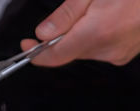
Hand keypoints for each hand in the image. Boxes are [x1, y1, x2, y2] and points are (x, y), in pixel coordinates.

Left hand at [21, 0, 139, 66]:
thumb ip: (65, 16)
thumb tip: (43, 34)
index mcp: (97, 33)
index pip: (55, 56)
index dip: (36, 54)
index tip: (26, 47)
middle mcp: (109, 50)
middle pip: (69, 52)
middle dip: (60, 38)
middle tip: (66, 17)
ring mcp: (119, 54)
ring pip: (83, 50)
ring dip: (78, 36)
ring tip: (94, 12)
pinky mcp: (126, 53)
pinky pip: (99, 49)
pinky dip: (93, 37)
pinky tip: (103, 20)